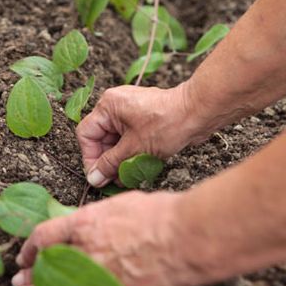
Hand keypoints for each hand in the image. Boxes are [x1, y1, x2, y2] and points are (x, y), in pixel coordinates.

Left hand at [11, 191, 204, 285]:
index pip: (45, 236)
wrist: (186, 237)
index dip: (31, 247)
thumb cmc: (159, 215)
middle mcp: (87, 249)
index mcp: (86, 223)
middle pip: (47, 266)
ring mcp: (100, 273)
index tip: (26, 255)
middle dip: (30, 275)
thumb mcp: (121, 206)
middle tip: (19, 282)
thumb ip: (99, 220)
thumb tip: (89, 227)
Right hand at [76, 82, 203, 187]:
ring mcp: (129, 111)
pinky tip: (136, 167)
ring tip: (126, 176)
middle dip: (107, 160)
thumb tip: (94, 178)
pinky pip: (128, 138)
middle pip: (100, 138)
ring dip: (119, 159)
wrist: (199, 113)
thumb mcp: (134, 149)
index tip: (98, 175)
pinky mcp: (142, 119)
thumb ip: (110, 164)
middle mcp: (116, 105)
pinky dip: (130, 153)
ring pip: (115, 140)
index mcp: (108, 106)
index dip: (90, 157)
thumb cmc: (168, 124)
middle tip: (113, 179)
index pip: (87, 134)